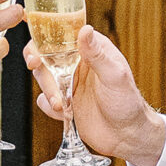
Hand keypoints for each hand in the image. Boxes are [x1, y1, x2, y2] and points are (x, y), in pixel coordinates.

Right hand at [25, 25, 165, 165]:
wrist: (126, 136)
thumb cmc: (128, 103)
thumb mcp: (114, 76)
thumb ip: (97, 54)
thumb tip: (85, 30)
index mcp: (91, 49)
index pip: (62, 34)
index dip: (44, 40)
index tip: (37, 54)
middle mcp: (77, 63)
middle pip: (45, 54)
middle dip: (40, 67)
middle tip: (42, 75)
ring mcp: (68, 82)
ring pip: (42, 77)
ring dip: (48, 90)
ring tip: (63, 105)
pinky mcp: (63, 101)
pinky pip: (44, 100)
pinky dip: (50, 107)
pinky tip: (66, 114)